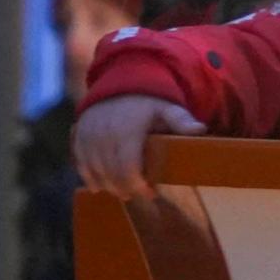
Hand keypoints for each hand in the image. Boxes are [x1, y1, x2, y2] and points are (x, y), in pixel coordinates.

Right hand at [74, 95, 202, 196]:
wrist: (119, 85)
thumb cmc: (148, 103)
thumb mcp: (168, 109)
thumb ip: (182, 121)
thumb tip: (201, 130)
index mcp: (126, 129)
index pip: (127, 168)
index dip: (137, 186)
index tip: (150, 192)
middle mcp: (103, 133)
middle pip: (110, 174)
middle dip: (124, 189)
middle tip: (137, 194)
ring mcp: (87, 136)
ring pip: (94, 172)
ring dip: (108, 186)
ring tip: (122, 191)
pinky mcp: (78, 137)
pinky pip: (81, 164)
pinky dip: (90, 178)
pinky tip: (100, 186)